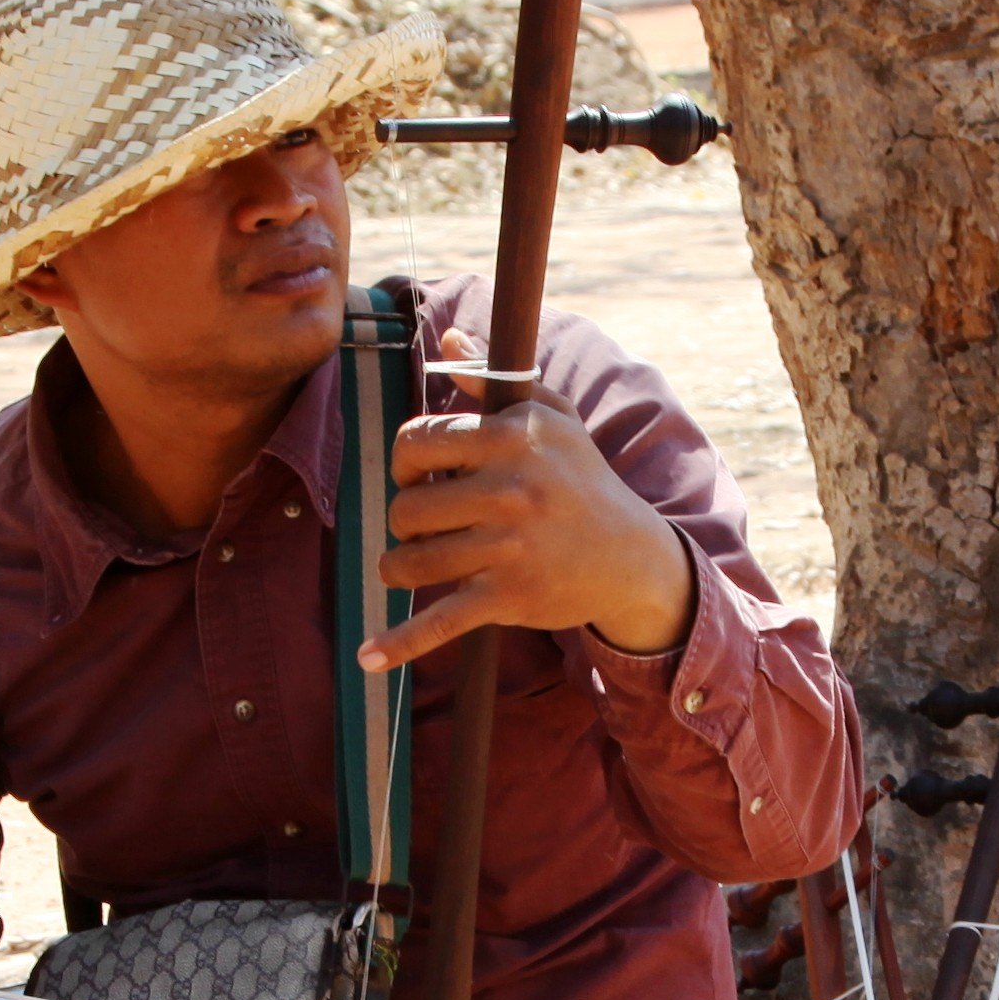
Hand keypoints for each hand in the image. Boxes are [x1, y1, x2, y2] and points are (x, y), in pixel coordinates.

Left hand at [362, 328, 695, 670]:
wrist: (631, 555)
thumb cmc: (582, 480)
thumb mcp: (551, 419)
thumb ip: (495, 380)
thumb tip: (449, 340)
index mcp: (511, 437)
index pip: (416, 442)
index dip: (405, 463)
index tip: (422, 477)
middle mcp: (509, 489)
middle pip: (406, 507)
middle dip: (407, 519)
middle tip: (430, 525)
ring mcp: (507, 546)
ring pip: (411, 561)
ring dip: (401, 567)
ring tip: (415, 565)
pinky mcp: (507, 596)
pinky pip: (439, 621)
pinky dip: (400, 643)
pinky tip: (368, 659)